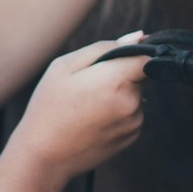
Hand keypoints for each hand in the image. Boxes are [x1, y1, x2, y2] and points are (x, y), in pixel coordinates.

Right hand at [8, 36, 147, 184]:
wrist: (45, 155)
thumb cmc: (49, 107)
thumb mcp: (64, 67)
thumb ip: (104, 47)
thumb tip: (138, 36)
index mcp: (116, 80)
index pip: (147, 55)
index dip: (134, 51)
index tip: (117, 56)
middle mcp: (131, 102)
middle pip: (139, 74)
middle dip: (120, 73)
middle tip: (88, 85)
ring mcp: (134, 122)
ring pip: (136, 94)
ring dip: (119, 93)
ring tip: (87, 106)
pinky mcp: (132, 136)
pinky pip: (132, 112)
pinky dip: (118, 111)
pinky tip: (93, 119)